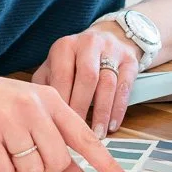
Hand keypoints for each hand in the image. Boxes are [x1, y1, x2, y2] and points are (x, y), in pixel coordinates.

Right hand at [0, 61, 131, 171]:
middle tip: (25, 158)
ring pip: (31, 170)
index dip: (108, 166)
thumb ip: (56, 140)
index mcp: (52, 100)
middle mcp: (34, 107)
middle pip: (58, 162)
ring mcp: (9, 120)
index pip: (87, 138)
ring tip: (5, 151)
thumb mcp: (30, 113)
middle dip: (44, 170)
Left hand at [32, 21, 140, 137]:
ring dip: (102, 112)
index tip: (58, 125)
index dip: (61, 102)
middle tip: (77, 133)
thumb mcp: (55, 64)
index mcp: (65, 46)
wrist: (110, 36)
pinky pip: (124, 87)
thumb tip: (40, 112)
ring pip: (108, 83)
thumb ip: (45, 84)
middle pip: (87, 77)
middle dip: (82, 107)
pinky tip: (112, 125)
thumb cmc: (76, 59)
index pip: (62, 75)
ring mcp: (112, 51)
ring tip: (96, 134)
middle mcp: (89, 44)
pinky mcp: (130, 61)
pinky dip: (118, 109)